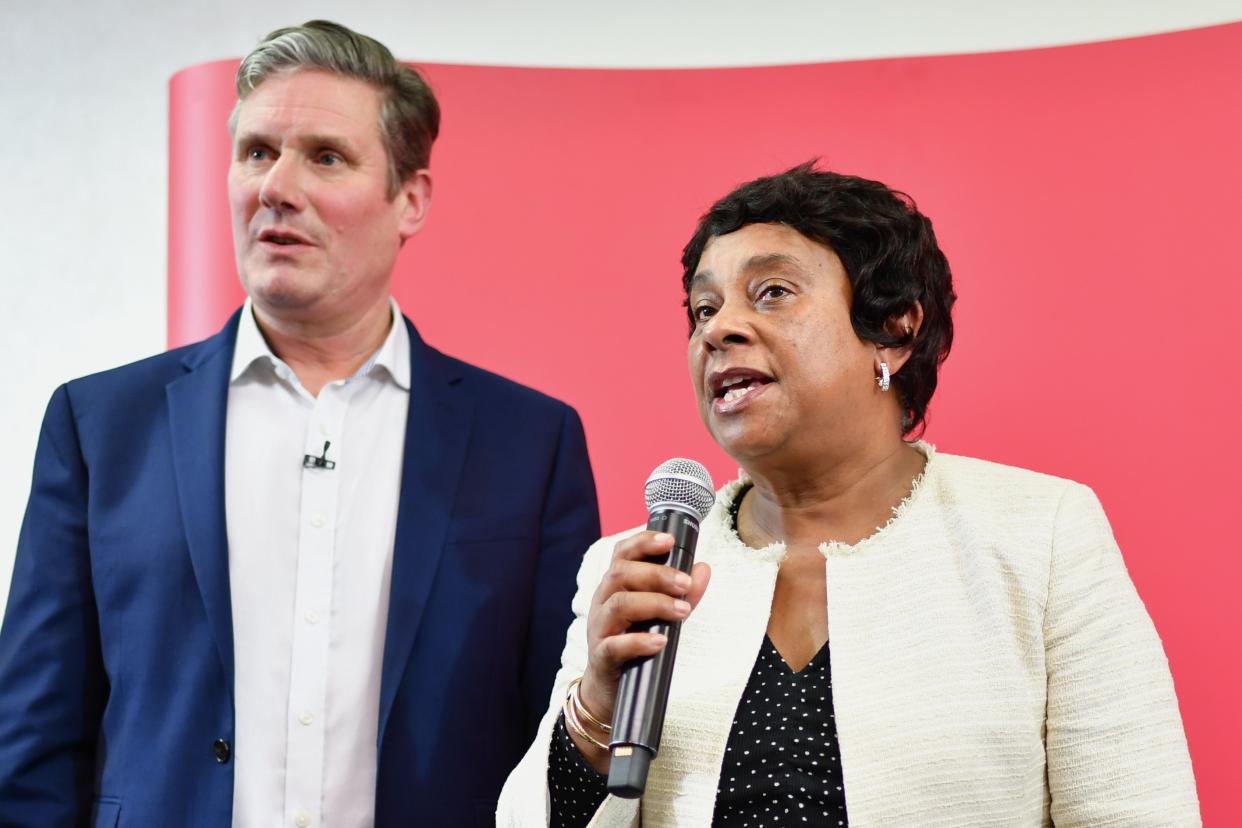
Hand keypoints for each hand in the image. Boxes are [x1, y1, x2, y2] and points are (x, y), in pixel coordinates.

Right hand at [571, 530, 710, 770]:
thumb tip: (703, 569)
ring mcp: (600, 629)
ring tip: (683, 611)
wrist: (610, 690)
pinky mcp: (602, 657)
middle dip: (656, 574)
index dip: (643, 542)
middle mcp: (603, 602)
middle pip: (620, 574)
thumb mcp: (660, 615)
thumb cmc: (634, 643)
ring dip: (654, 603)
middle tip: (685, 583)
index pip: (622, 554)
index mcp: (615, 586)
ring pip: (618, 605)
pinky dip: (639, 641)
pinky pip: (615, 645)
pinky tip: (661, 642)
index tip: (670, 540)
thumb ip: (681, 593)